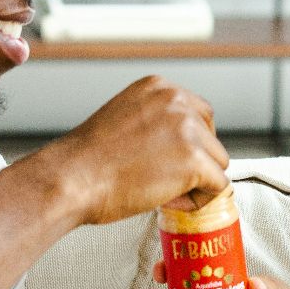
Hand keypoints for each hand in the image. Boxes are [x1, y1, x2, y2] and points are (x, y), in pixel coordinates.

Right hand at [32, 77, 229, 226]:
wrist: (71, 178)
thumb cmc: (87, 161)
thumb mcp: (125, 119)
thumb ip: (155, 122)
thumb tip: (179, 144)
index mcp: (159, 87)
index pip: (199, 113)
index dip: (187, 143)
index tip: (166, 159)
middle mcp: (176, 101)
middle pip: (212, 137)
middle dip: (195, 161)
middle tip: (162, 178)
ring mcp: (188, 129)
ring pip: (217, 162)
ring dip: (196, 181)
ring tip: (161, 189)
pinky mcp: (194, 160)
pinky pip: (218, 187)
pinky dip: (198, 201)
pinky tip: (167, 200)